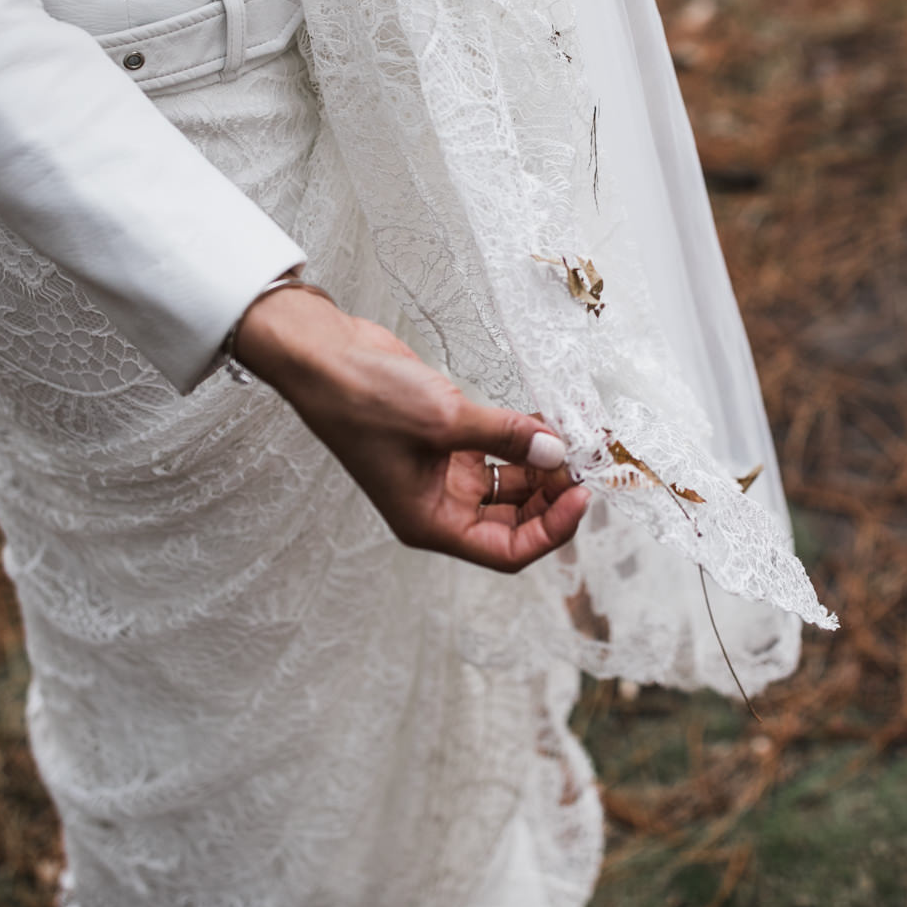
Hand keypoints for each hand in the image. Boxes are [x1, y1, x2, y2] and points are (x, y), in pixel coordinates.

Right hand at [233, 286, 586, 572]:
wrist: (325, 356)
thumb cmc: (363, 400)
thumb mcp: (445, 419)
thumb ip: (506, 436)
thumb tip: (556, 450)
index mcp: (430, 522)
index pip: (508, 550)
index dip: (551, 529)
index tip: (581, 494)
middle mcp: (439, 505)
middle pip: (515, 519)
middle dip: (551, 493)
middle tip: (582, 459)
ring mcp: (443, 472)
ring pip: (511, 483)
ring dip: (542, 462)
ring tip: (571, 434)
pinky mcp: (448, 440)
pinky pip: (499, 450)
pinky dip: (524, 437)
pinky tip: (546, 418)